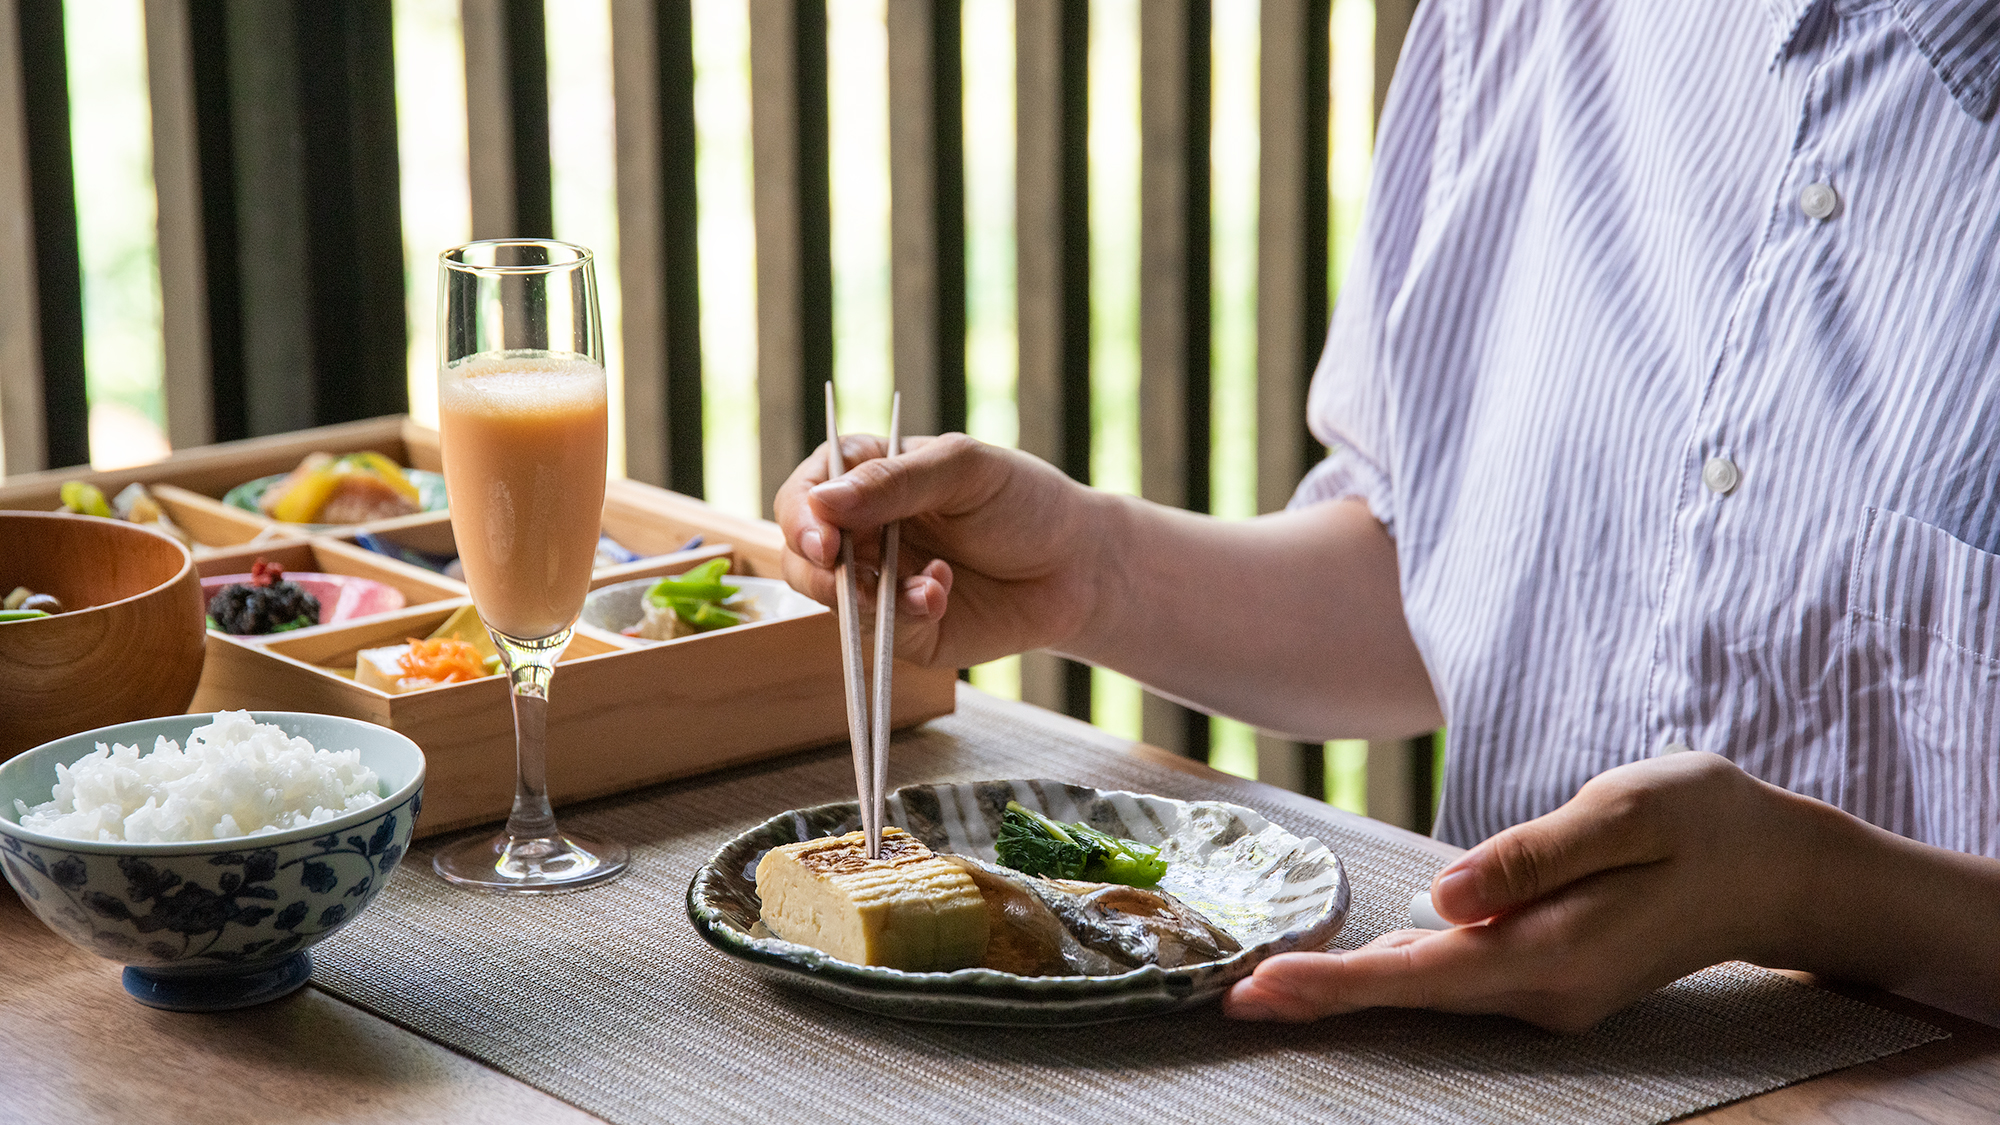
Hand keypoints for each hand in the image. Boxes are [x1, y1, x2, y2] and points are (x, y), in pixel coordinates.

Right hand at [774, 432, 1114, 668]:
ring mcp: (881, 583)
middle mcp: (864, 532)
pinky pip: (879, 633)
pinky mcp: (904, 631)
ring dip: (871, 597)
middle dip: (823, 570)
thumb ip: (894, 482)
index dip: (801, 517)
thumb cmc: (1024, 501)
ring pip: (836, 600)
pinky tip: (942, 597)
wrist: (1079, 565)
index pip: (807, 494)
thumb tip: (821, 503)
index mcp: (869, 478)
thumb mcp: (965, 471)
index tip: (821, 539)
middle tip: (853, 575)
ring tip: (928, 588)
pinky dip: (906, 616)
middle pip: (804, 555)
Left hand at [1222, 752, 1843, 1032]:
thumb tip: (1443, 899)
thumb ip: (1530, 858)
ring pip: (1432, 990)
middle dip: (1323, 995)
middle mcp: (1545, 990)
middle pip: (1413, 994)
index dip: (1335, 984)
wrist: (1781, 870)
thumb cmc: (1705, 822)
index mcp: (1555, 952)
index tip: (1261, 987)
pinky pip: (1460, 978)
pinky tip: (1352, 970)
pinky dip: (1401, 973)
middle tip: (1231, 1000)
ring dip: (1353, 987)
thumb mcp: (1622, 811)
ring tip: (1268, 989)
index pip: (1421, 976)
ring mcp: (1551, 991)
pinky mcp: (1553, 974)